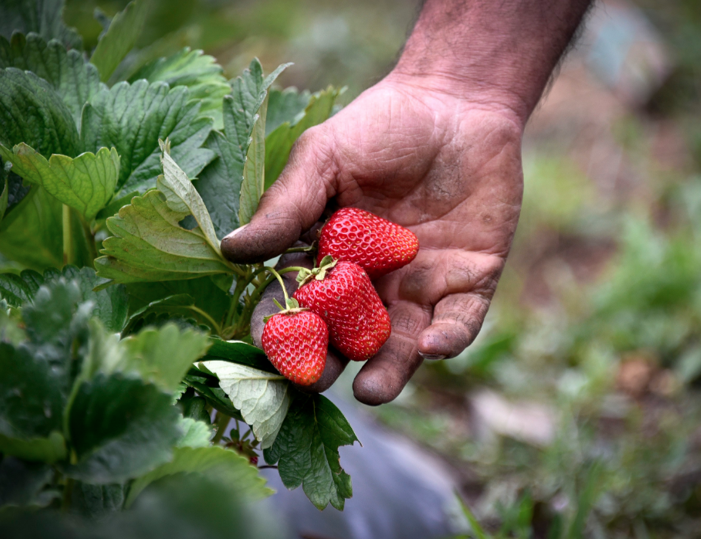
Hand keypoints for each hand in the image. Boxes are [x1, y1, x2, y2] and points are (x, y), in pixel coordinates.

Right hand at [223, 74, 523, 404]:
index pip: (297, 304)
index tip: (268, 349)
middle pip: (346, 338)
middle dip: (332, 363)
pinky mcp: (469, 281)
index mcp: (328, 259)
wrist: (455, 102)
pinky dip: (448, 338)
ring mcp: (420, 287)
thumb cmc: (380, 127)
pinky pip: (459, 321)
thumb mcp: (324, 159)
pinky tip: (430, 344)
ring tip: (371, 393)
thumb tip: (231, 250)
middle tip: (317, 381)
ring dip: (388, 373)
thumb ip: (286, 206)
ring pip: (401, 345)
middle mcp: (371, 285)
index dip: (282, 329)